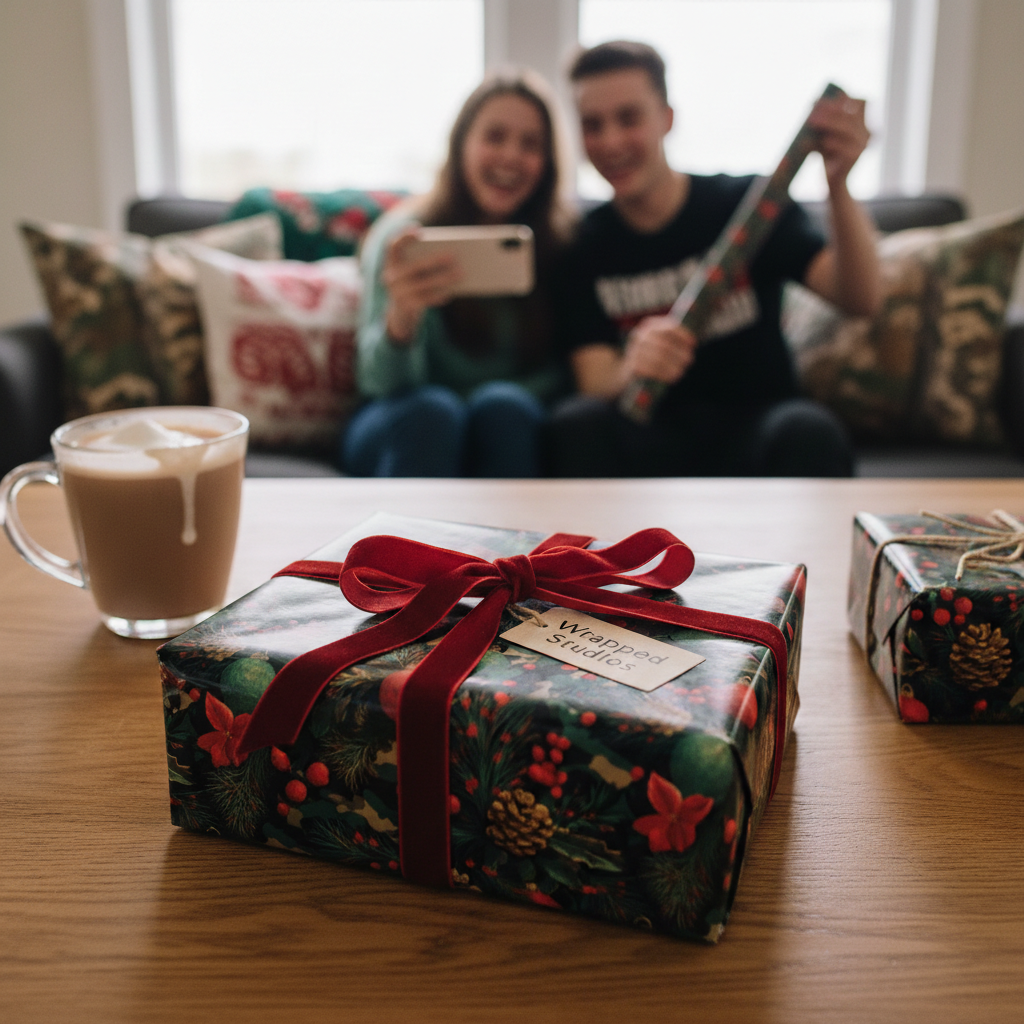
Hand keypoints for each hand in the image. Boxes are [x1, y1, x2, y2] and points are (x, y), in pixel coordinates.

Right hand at [382, 228, 461, 342]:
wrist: (400, 312)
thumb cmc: (413, 283)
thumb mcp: (413, 271)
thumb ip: (424, 260)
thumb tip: (451, 256)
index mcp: (392, 262)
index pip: (393, 246)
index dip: (403, 238)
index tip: (418, 230)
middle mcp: (392, 277)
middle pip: (415, 266)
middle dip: (435, 260)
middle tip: (454, 255)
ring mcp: (398, 293)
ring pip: (424, 284)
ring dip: (444, 279)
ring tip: (461, 273)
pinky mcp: (407, 306)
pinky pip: (426, 300)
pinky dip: (440, 295)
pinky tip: (453, 291)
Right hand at [621, 316, 696, 387]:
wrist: (625, 369)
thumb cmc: (649, 355)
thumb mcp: (659, 342)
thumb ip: (672, 340)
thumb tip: (692, 343)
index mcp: (649, 326)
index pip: (668, 328)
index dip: (683, 335)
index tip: (694, 343)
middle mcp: (640, 336)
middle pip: (665, 344)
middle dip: (680, 353)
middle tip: (689, 360)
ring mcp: (634, 350)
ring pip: (659, 358)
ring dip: (673, 366)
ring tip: (681, 371)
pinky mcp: (632, 365)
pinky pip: (651, 370)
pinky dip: (664, 374)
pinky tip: (672, 378)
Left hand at [807, 94, 869, 192]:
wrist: (833, 180)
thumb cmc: (829, 155)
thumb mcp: (825, 135)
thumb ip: (824, 122)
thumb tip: (814, 104)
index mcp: (862, 124)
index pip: (860, 103)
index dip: (843, 98)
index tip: (826, 96)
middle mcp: (866, 132)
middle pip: (849, 116)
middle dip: (830, 110)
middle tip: (812, 109)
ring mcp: (862, 145)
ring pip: (847, 130)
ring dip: (828, 123)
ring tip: (811, 121)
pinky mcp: (855, 158)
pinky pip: (845, 148)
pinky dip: (834, 143)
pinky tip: (824, 141)